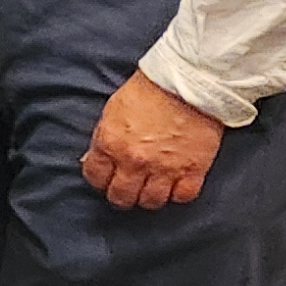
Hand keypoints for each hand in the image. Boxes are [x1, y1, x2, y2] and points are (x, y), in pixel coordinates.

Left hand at [83, 70, 222, 208]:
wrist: (187, 83)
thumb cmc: (148, 91)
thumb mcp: (112, 111)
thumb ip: (103, 138)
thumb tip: (92, 159)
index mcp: (111, 144)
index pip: (96, 178)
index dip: (100, 181)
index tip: (106, 180)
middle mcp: (134, 161)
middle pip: (121, 197)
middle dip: (122, 197)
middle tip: (128, 191)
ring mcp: (164, 168)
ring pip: (151, 202)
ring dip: (150, 197)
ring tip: (152, 189)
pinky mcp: (193, 170)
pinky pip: (183, 197)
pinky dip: (179, 194)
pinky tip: (176, 186)